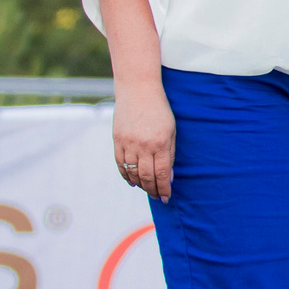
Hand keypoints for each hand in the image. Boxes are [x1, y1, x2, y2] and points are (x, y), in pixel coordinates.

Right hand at [113, 85, 176, 203]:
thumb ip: (170, 154)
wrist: (138, 90)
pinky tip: (132, 182)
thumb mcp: (171, 131)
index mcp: (160, 143)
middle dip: (153, 190)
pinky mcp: (117, 140)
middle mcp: (143, 146)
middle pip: (146, 176)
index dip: (163, 189)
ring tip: (147, 189)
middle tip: (158, 197)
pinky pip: (120, 164)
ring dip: (140, 185)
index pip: (161, 174)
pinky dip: (126, 175)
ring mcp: (128, 144)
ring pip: (132, 173)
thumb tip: (168, 178)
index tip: (166, 198)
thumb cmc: (159, 110)